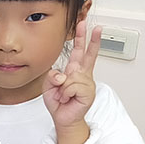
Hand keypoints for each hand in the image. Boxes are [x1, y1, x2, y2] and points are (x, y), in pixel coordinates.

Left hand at [43, 19, 101, 143]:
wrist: (62, 118)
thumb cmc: (58, 102)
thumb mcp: (48, 86)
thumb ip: (52, 76)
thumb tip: (63, 75)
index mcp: (74, 70)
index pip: (79, 51)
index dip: (82, 38)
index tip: (85, 24)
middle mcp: (82, 74)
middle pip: (88, 54)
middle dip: (92, 39)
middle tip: (96, 27)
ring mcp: (87, 83)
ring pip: (71, 77)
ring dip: (62, 88)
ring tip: (63, 96)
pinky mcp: (88, 92)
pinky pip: (72, 86)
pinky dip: (66, 93)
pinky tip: (68, 98)